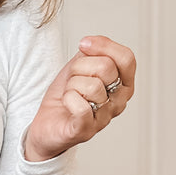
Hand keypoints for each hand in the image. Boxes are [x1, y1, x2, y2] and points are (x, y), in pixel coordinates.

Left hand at [23, 35, 135, 160]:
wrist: (48, 121)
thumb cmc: (67, 94)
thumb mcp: (80, 65)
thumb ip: (92, 51)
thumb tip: (91, 44)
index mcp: (123, 84)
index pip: (127, 59)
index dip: (104, 46)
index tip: (84, 44)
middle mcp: (119, 102)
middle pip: (106, 68)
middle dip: (80, 67)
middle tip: (73, 79)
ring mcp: (104, 118)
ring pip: (92, 86)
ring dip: (72, 85)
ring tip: (70, 94)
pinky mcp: (86, 131)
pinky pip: (82, 107)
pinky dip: (68, 99)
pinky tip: (67, 103)